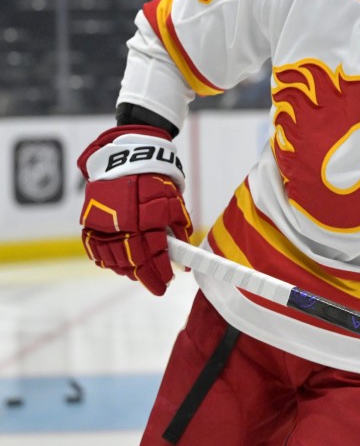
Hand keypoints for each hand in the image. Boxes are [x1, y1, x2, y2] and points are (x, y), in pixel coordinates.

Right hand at [78, 125, 191, 294]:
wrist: (126, 159)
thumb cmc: (155, 181)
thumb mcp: (174, 203)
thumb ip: (179, 229)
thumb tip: (184, 256)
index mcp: (145, 219)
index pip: (153, 255)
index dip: (160, 272)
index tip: (168, 283)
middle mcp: (122, 225)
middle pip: (132, 261)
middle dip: (146, 276)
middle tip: (158, 285)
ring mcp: (103, 224)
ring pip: (113, 258)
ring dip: (128, 270)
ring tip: (140, 274)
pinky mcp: (90, 222)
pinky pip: (96, 249)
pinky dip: (106, 260)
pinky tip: (118, 265)